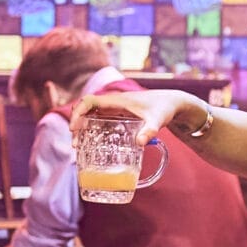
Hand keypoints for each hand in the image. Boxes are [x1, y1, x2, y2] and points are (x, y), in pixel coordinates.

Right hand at [72, 88, 189, 143]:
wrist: (172, 103)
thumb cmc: (164, 108)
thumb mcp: (157, 120)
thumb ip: (149, 131)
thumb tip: (140, 143)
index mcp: (117, 100)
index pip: (89, 101)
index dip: (78, 112)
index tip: (74, 128)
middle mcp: (113, 103)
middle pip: (85, 109)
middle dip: (76, 123)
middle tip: (75, 143)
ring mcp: (115, 109)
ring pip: (91, 115)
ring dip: (82, 128)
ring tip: (79, 145)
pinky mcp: (118, 115)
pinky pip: (99, 120)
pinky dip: (92, 129)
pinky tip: (91, 143)